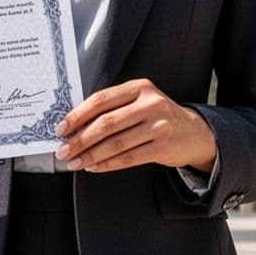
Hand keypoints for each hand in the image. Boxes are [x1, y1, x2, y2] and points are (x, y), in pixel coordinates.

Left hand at [54, 78, 216, 174]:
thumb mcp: (140, 102)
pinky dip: (108, 164)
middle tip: (64, 150)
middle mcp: (150, 104)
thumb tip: (75, 125)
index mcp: (139, 87)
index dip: (77, 115)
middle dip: (80, 139)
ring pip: (116, 143)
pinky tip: (94, 167)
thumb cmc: (158, 116)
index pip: (101, 100)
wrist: (194, 132)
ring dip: (91, 155)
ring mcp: (159, 125)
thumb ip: (113, 108)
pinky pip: (129, 158)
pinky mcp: (163, 147)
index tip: (61, 128)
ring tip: (75, 162)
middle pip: (106, 123)